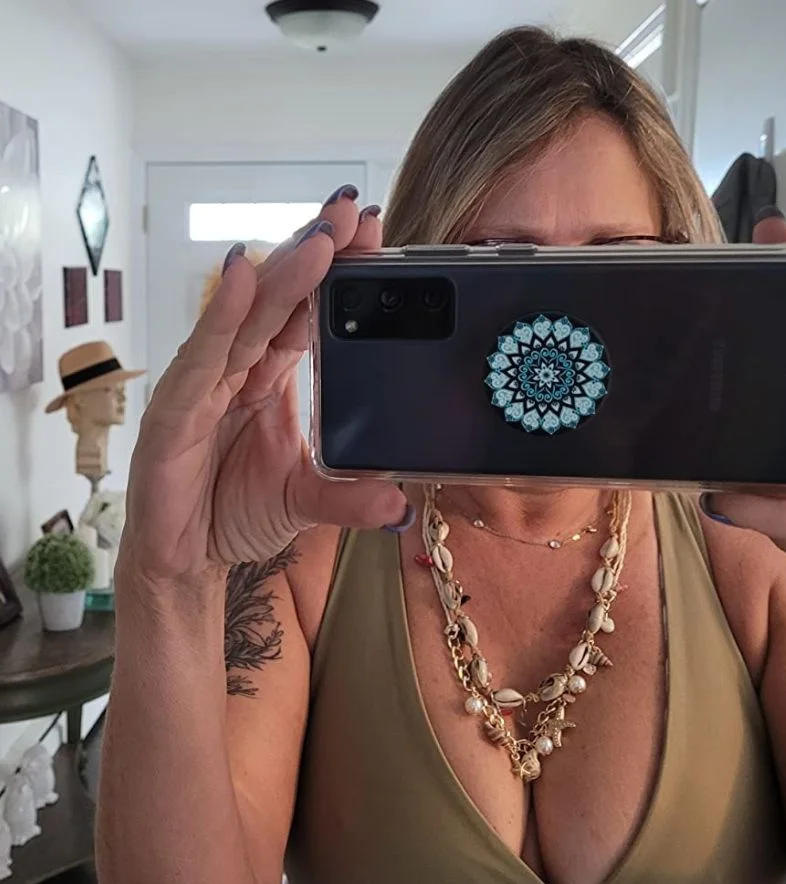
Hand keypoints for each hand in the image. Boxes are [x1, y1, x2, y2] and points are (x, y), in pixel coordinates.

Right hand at [121, 190, 406, 578]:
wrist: (184, 560)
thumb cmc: (235, 514)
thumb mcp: (306, 500)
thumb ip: (350, 498)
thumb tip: (401, 504)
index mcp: (270, 379)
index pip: (306, 315)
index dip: (334, 277)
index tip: (370, 236)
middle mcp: (238, 371)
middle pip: (278, 301)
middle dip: (315, 254)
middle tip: (351, 212)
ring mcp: (203, 385)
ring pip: (245, 318)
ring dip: (281, 274)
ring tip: (319, 238)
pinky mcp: (175, 411)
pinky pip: (201, 357)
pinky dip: (221, 315)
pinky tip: (243, 274)